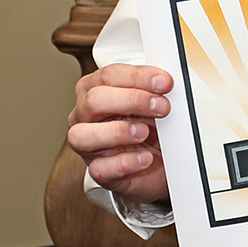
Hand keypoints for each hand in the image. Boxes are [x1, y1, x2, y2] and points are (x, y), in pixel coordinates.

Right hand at [67, 64, 173, 202]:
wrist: (162, 160)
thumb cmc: (152, 125)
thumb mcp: (155, 101)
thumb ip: (155, 88)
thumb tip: (165, 80)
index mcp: (96, 89)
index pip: (108, 76)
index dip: (137, 77)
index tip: (164, 82)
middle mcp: (85, 115)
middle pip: (94, 100)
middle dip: (132, 100)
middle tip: (162, 106)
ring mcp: (87, 145)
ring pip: (82, 135)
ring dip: (117, 131)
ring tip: (145, 132)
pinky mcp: (99, 171)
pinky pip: (100, 169)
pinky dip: (125, 162)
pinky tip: (145, 158)